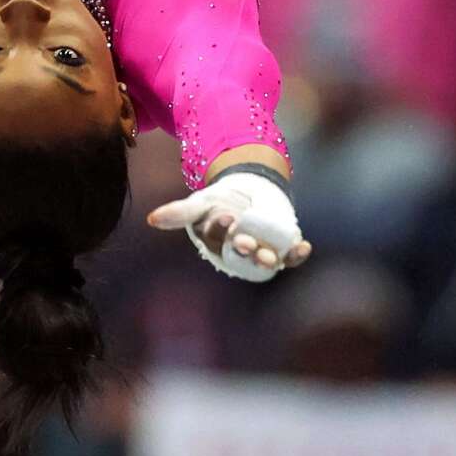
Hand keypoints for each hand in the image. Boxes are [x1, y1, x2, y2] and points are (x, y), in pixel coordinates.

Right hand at [147, 172, 311, 280]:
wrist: (248, 196)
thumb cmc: (219, 203)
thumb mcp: (200, 204)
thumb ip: (178, 212)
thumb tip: (151, 219)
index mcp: (216, 242)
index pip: (216, 236)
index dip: (220, 228)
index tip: (225, 216)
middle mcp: (239, 252)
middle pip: (240, 251)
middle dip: (243, 247)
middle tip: (246, 241)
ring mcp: (261, 251)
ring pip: (264, 259)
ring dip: (268, 258)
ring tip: (270, 256)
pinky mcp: (281, 249)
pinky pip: (289, 257)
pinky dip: (296, 255)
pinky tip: (303, 247)